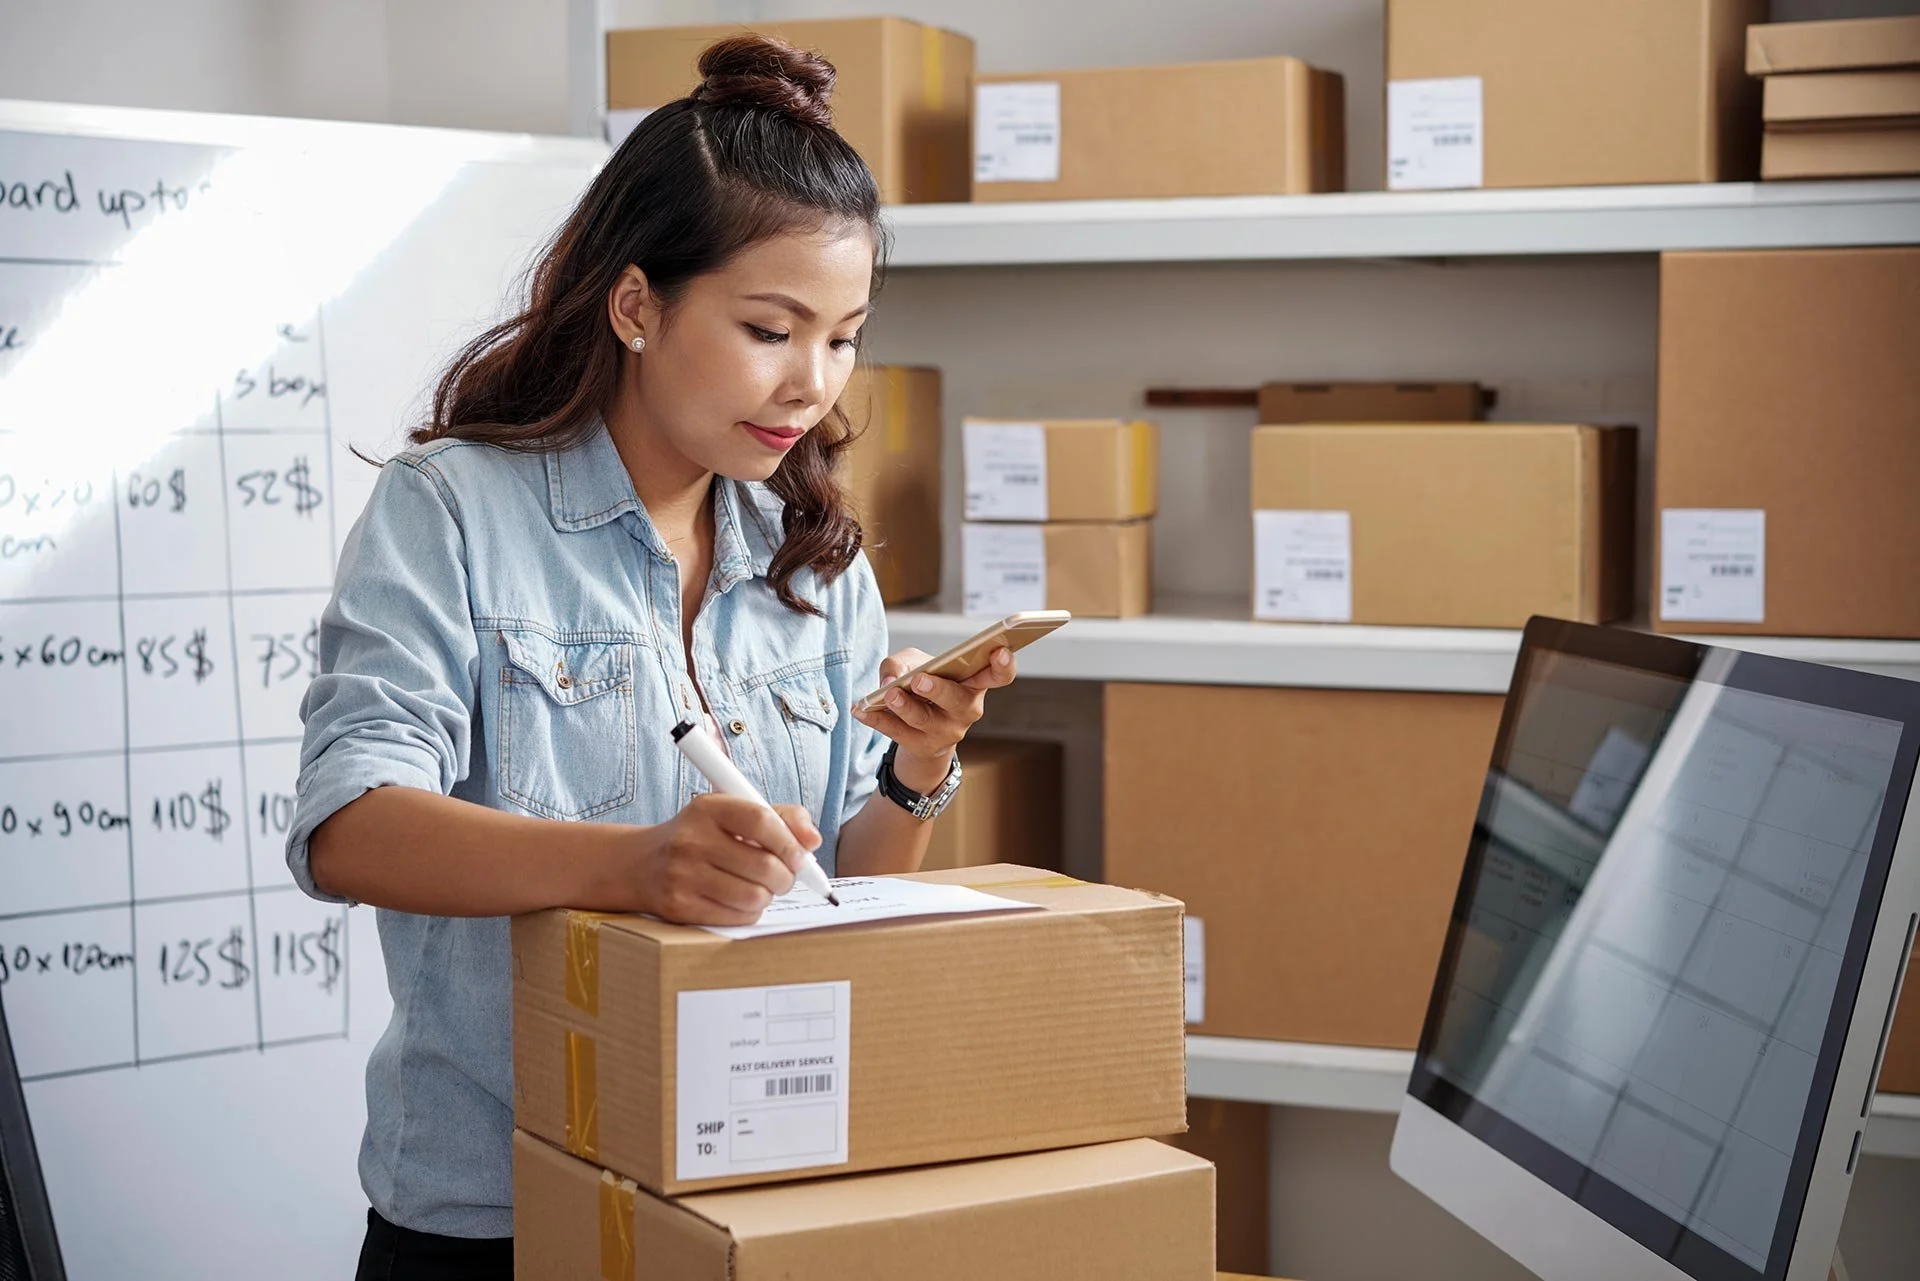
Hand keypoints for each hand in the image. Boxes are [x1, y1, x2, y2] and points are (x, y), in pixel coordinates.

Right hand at [637, 792, 820, 925]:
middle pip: (765, 866)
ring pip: (755, 897)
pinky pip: (738, 917)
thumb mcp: (731, 813)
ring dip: (767, 896)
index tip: (800, 855)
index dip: (790, 842)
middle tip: (784, 876)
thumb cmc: (700, 836)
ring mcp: (683, 876)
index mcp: (708, 808)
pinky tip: (739, 900)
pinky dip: (750, 912)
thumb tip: (813, 840)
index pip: (761, 820)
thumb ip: (779, 817)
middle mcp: (692, 840)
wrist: (640, 864)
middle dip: (786, 876)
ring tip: (759, 887)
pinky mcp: (680, 907)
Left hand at [852, 646, 1018, 790]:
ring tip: (889, 695)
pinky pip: (896, 732)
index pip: (999, 676)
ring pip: (923, 719)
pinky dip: (876, 719)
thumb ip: (903, 661)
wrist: (921, 729)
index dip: (1004, 665)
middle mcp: (966, 710)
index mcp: (974, 683)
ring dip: (904, 706)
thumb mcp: (916, 662)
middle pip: (956, 700)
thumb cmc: (926, 684)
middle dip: (938, 690)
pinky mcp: (921, 747)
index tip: (1000, 651)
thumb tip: (890, 679)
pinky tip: (860, 710)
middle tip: (920, 680)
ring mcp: (945, 732)